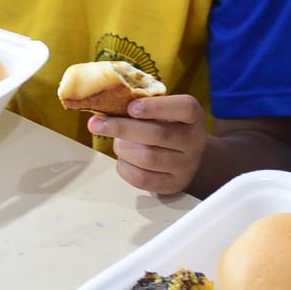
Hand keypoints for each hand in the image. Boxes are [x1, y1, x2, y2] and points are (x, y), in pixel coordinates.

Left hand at [89, 93, 206, 195]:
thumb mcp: (168, 112)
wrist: (189, 158)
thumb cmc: (170, 127)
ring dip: (124, 149)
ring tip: (116, 143)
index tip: (131, 107)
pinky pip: (144, 179)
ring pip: (148, 158)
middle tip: (96, 124)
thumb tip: (110, 104)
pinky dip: (125, 168)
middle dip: (122, 128)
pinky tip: (122, 159)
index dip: (156, 107)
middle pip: (158, 135)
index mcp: (193, 116)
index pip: (184, 108)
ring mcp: (185, 166)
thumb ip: (146, 106)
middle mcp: (194, 141)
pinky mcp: (172, 185)